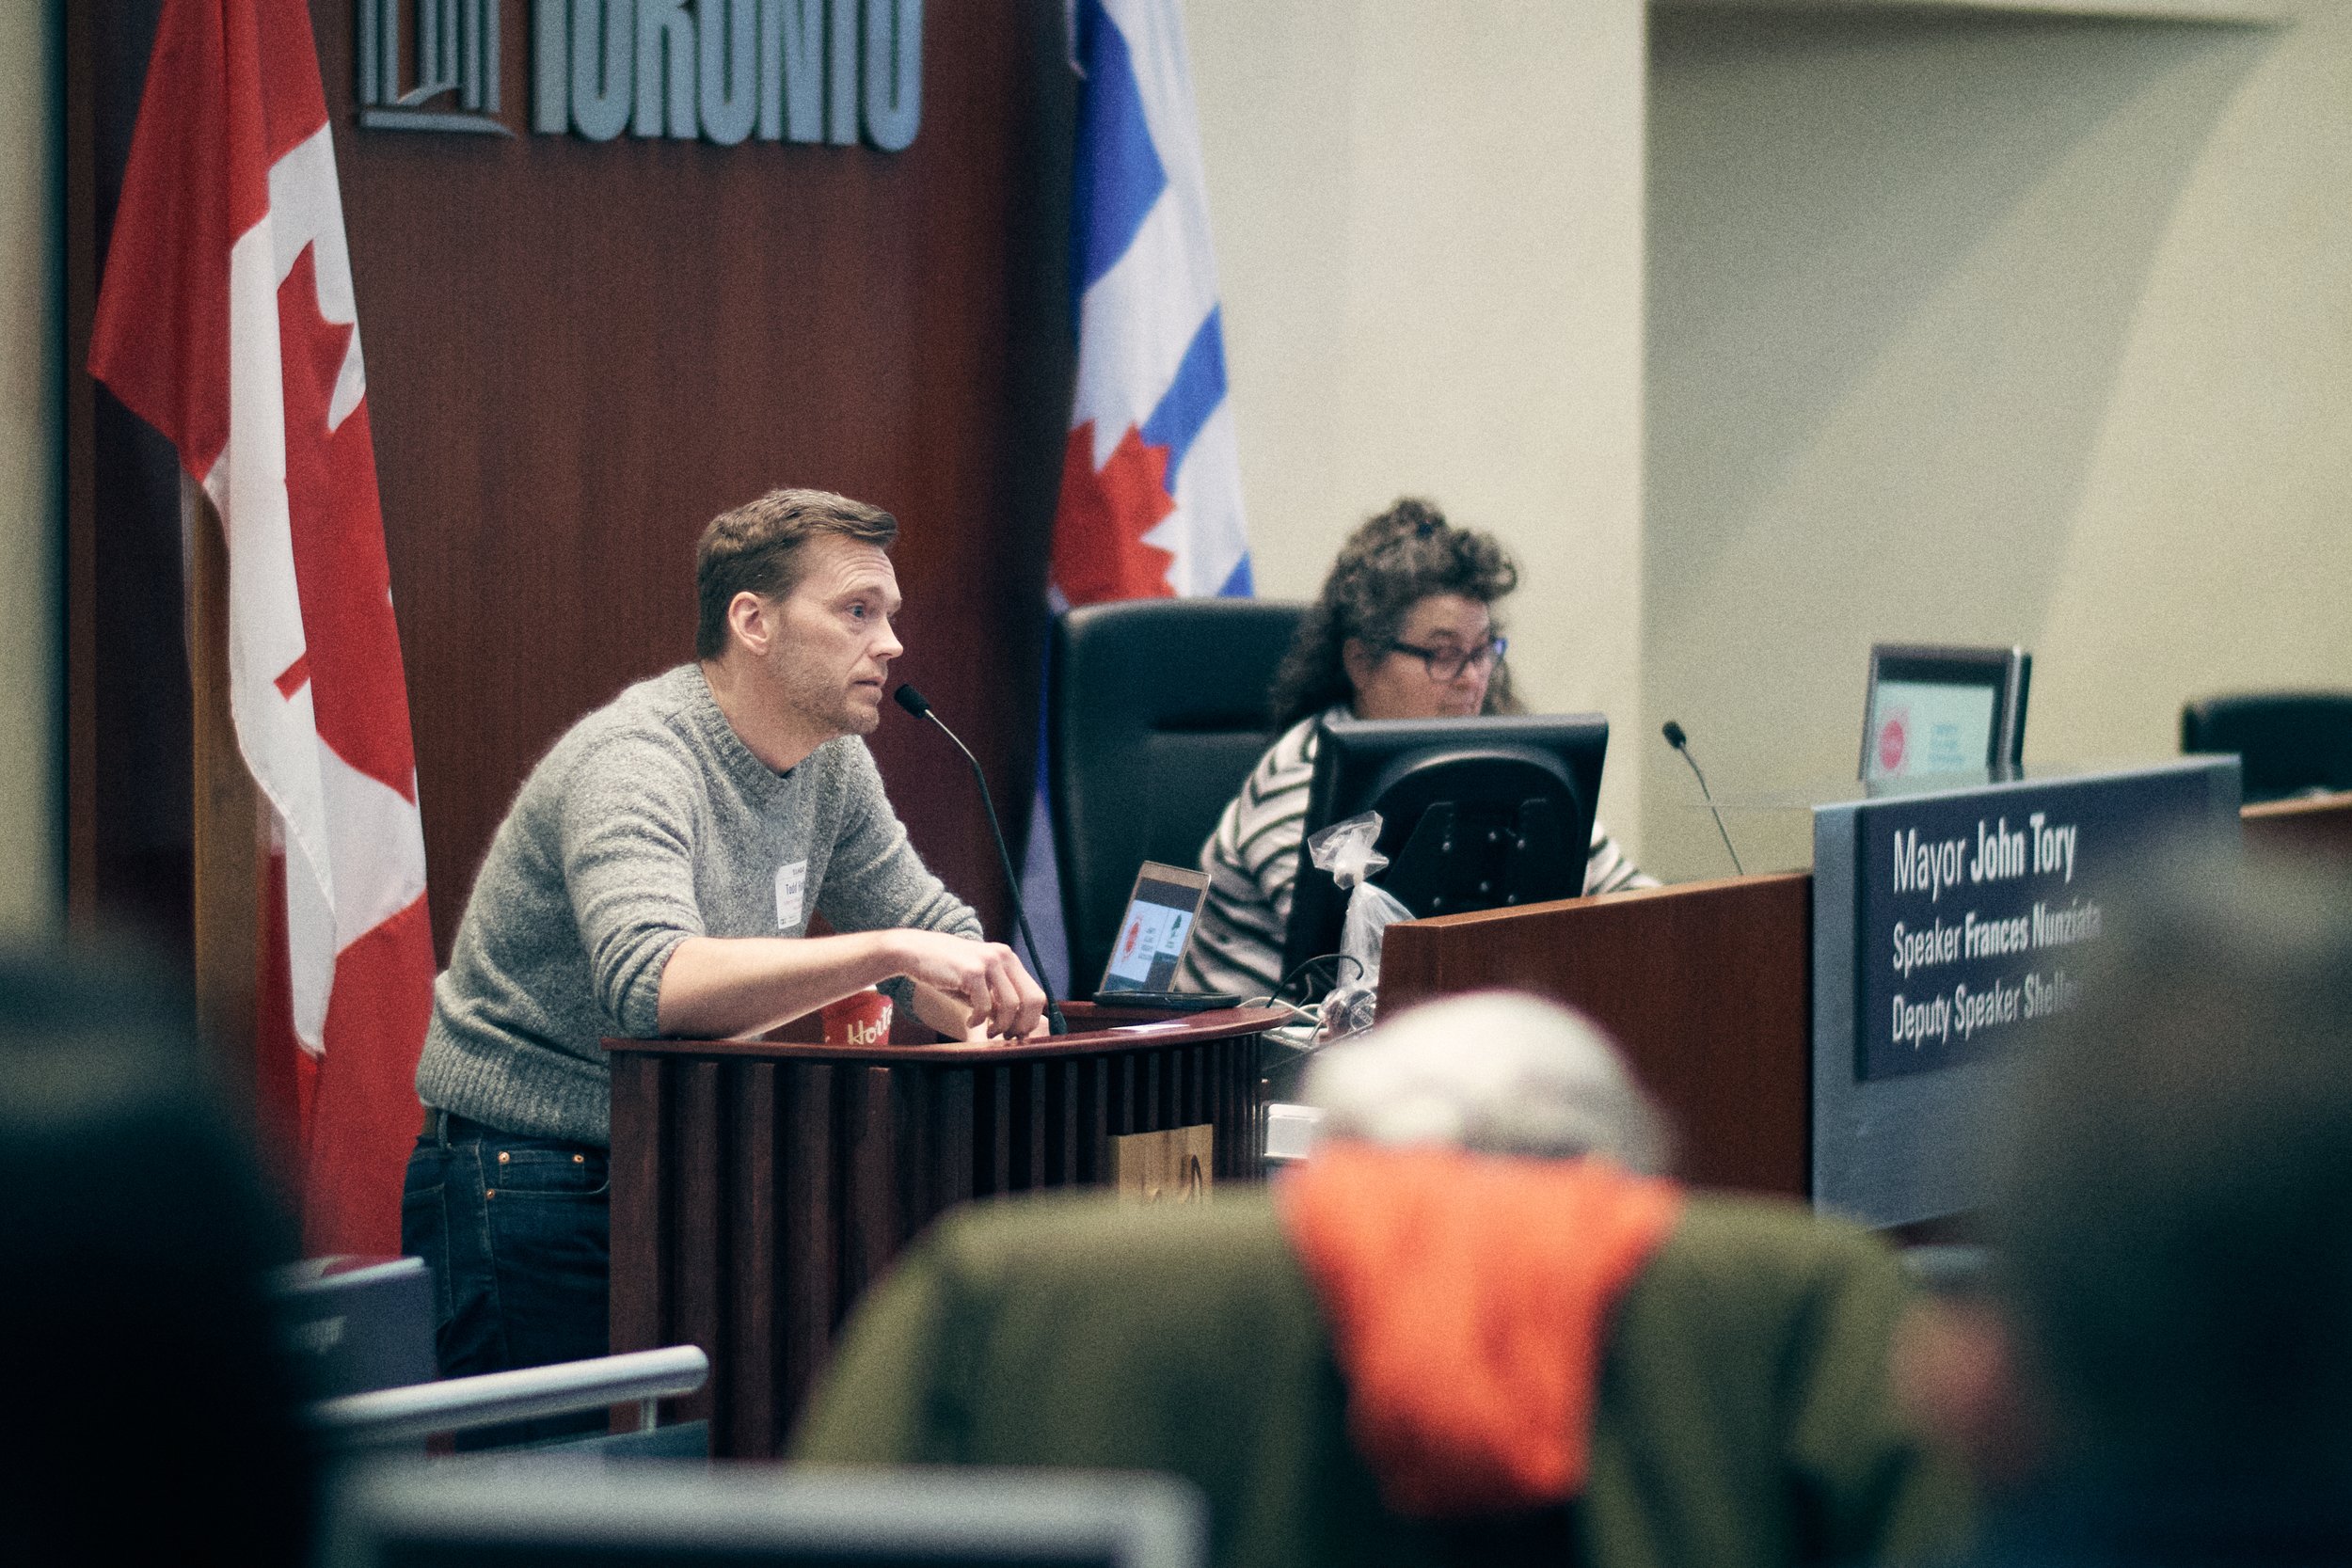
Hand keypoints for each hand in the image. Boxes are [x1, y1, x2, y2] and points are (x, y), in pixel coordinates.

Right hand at [890, 931, 1048, 1039]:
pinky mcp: (971, 971)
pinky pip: (985, 1006)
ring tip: (989, 1032)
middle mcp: (1003, 956)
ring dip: (1001, 1026)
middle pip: (1031, 1000)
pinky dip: (979, 1020)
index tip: (1018, 1033)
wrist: (914, 951)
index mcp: (1009, 958)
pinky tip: (971, 1021)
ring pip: (1011, 1006)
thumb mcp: (979, 983)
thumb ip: (998, 998)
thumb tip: (1019, 1027)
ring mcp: (988, 961)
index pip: (1036, 994)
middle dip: (1021, 1025)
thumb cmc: (947, 972)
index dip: (1031, 1019)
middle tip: (1006, 1037)